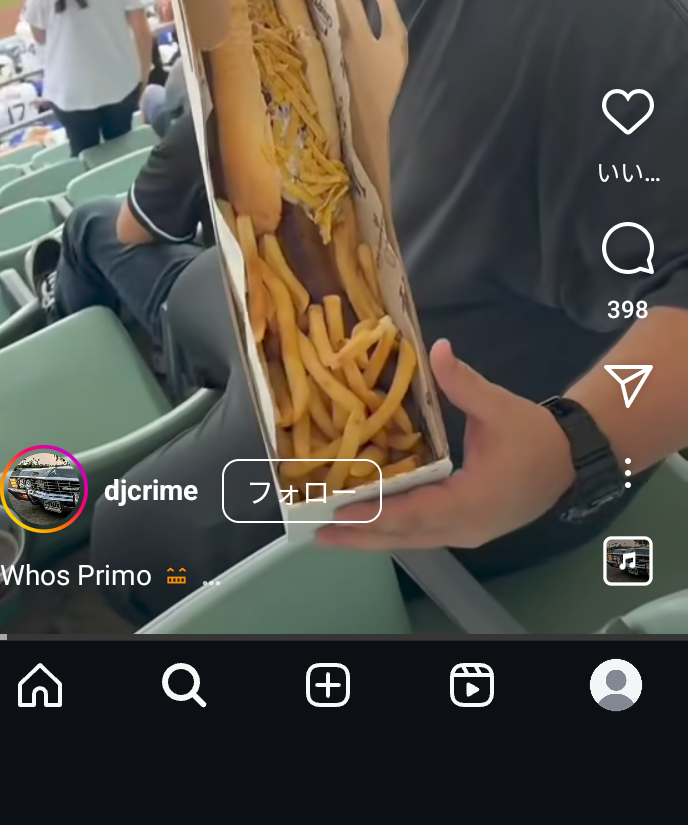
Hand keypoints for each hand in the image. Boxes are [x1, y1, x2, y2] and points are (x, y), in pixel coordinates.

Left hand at [317, 341, 575, 551]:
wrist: (571, 459)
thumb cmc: (534, 436)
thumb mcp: (499, 406)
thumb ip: (465, 383)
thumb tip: (438, 350)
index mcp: (472, 500)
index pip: (415, 512)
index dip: (376, 512)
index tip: (341, 510)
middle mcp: (466, 527)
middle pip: (405, 536)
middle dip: (361, 535)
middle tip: (318, 533)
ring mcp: (468, 533)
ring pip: (412, 540)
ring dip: (373, 537)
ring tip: (333, 532)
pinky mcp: (468, 529)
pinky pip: (423, 535)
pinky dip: (393, 531)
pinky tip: (370, 523)